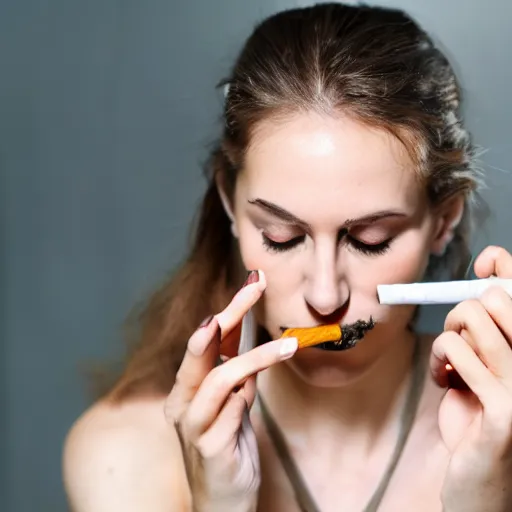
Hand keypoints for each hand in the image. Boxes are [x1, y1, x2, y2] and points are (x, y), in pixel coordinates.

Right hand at [164, 270, 297, 511]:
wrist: (222, 505)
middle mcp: (183, 402)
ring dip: (255, 358)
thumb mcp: (236, 406)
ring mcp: (192, 425)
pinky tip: (254, 396)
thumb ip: (239, 378)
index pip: (208, 341)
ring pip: (219, 378)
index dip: (230, 310)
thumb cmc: (228, 451)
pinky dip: (246, 398)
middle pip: (201, 349)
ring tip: (288, 346)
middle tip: (253, 290)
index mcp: (188, 388)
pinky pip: (229, 414)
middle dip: (229, 316)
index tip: (253, 283)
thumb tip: (253, 345)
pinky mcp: (207, 448)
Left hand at [430, 246, 511, 511]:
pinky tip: (445, 382)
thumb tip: (482, 276)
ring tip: (447, 366)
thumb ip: (482, 334)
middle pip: (494, 297)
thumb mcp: (483, 370)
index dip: (502, 266)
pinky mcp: (504, 407)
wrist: (486, 486)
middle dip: (462, 312)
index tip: (485, 263)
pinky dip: (438, 360)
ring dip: (447, 339)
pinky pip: (453, 348)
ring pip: (470, 316)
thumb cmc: (480, 420)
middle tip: (457, 341)